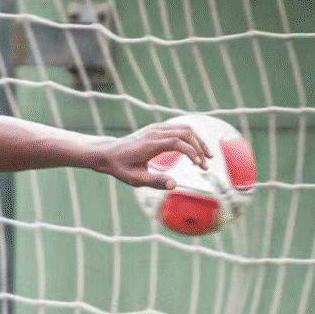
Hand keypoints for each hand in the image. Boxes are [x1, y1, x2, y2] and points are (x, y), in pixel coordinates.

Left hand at [96, 122, 212, 189]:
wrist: (108, 154)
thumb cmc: (121, 168)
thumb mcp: (136, 179)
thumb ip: (155, 182)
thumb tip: (175, 185)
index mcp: (150, 144)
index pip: (178, 142)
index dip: (192, 152)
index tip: (199, 165)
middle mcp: (155, 132)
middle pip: (186, 132)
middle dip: (200, 147)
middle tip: (206, 165)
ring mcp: (156, 128)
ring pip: (185, 128)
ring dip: (198, 141)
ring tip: (206, 157)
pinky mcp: (157, 128)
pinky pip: (179, 128)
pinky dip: (190, 138)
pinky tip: (194, 150)